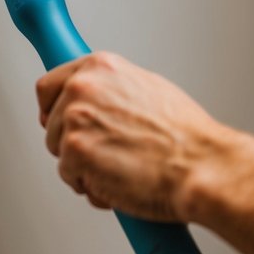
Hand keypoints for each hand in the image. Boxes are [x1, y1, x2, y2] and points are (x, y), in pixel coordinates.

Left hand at [36, 51, 229, 220]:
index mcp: (101, 67)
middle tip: (102, 153)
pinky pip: (68, 175)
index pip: (50, 84)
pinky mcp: (75, 151)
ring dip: (82, 165)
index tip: (53, 118)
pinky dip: (90, 185)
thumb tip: (100, 101)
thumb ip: (114, 91)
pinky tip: (118, 181)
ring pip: (60, 150)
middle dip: (71, 141)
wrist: (202, 166)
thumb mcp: (150, 89)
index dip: (52, 107)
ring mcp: (76, 118)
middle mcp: (83, 87)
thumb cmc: (187, 137)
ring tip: (119, 167)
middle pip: (52, 122)